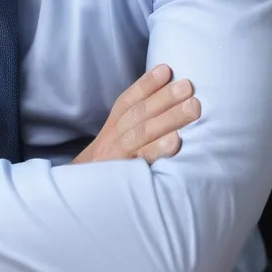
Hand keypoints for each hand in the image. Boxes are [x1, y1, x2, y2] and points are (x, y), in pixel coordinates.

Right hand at [71, 64, 199, 165]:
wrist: (79, 202)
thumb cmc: (108, 171)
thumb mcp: (114, 146)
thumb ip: (134, 129)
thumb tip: (165, 109)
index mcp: (111, 129)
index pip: (127, 101)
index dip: (145, 84)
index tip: (166, 69)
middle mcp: (111, 139)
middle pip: (138, 113)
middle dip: (164, 97)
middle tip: (188, 86)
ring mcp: (116, 156)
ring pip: (142, 132)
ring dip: (168, 117)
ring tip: (193, 107)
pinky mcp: (121, 176)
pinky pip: (141, 160)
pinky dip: (157, 149)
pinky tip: (176, 141)